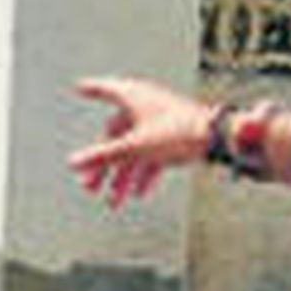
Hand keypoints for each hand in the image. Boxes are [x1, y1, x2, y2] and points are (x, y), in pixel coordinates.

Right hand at [71, 76, 209, 207]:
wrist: (217, 138)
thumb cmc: (178, 133)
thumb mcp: (133, 148)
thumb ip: (102, 156)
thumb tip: (72, 163)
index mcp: (133, 96)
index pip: (105, 89)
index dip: (92, 89)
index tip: (79, 87)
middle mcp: (146, 105)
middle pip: (116, 135)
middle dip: (103, 165)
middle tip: (90, 187)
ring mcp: (160, 121)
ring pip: (134, 150)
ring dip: (124, 177)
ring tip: (116, 202)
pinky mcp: (174, 135)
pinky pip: (152, 155)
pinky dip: (145, 173)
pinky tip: (141, 194)